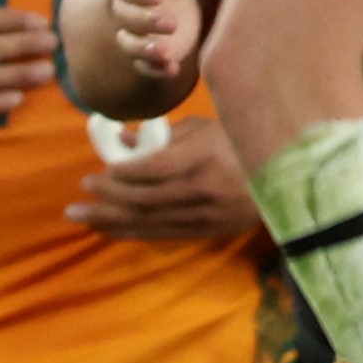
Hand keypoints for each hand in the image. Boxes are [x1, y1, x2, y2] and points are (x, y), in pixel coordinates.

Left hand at [66, 117, 258, 241]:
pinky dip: (131, 232)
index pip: (156, 168)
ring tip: (80, 216)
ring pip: (150, 221)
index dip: (124, 173)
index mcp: (204, 156)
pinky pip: (161, 234)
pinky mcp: (206, 231)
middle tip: (81, 192)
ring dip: (110, 220)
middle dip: (108, 197)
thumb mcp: (203, 129)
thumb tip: (121, 140)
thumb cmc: (236, 144)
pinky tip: (107, 229)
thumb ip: (163, 135)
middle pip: (146, 198)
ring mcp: (205, 214)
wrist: (282, 179)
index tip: (100, 172)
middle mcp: (203, 188)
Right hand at [92, 0, 208, 80]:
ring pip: (129, 44)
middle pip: (125, 18)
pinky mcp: (151, 47)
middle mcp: (126, 6)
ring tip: (164, 53)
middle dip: (144, 22)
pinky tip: (173, 70)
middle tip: (170, 22)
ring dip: (144, 50)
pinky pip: (145, 64)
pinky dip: (155, 69)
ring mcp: (137, 30)